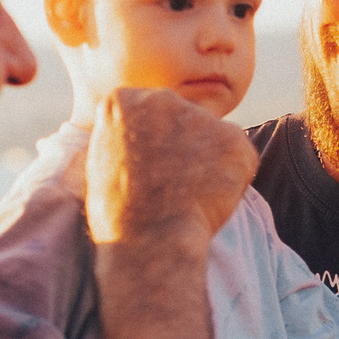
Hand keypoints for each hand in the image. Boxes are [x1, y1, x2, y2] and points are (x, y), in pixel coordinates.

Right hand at [84, 86, 254, 244]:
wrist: (151, 239)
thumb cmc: (118, 213)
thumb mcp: (101, 163)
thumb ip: (123, 138)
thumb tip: (137, 138)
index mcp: (123, 100)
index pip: (147, 112)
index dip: (151, 143)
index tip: (147, 168)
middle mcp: (162, 98)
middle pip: (180, 118)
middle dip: (181, 145)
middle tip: (172, 184)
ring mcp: (200, 116)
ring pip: (211, 136)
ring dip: (208, 160)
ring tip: (190, 196)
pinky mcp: (233, 138)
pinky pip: (237, 155)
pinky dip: (232, 177)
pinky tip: (211, 199)